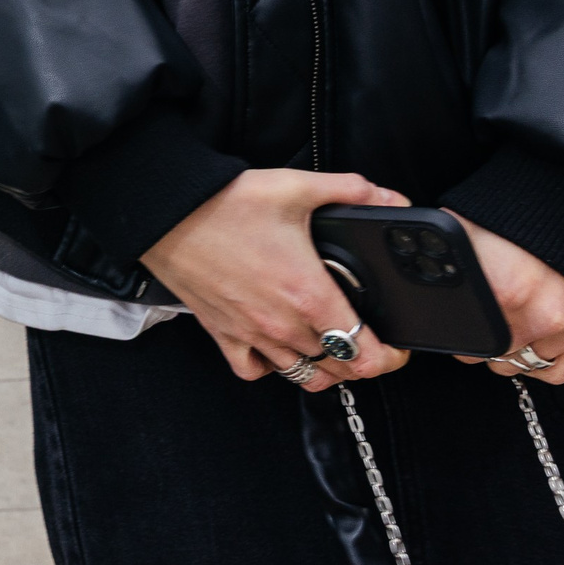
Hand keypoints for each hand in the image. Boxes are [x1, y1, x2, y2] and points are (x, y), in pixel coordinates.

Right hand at [142, 168, 412, 390]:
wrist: (167, 213)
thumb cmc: (225, 203)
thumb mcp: (295, 187)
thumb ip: (349, 191)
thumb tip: (388, 196)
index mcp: (310, 294)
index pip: (366, 354)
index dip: (391, 358)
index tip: (396, 346)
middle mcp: (284, 325)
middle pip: (341, 370)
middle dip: (362, 360)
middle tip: (368, 339)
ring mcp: (252, 334)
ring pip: (304, 377)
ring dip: (324, 368)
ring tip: (330, 347)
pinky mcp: (223, 333)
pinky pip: (255, 370)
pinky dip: (271, 367)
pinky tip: (277, 346)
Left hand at [448, 212, 563, 383]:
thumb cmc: (511, 217)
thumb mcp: (461, 231)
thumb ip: (433, 259)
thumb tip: (400, 269)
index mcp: (503, 290)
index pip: (468, 348)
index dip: (461, 341)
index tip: (460, 330)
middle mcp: (539, 314)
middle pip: (497, 359)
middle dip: (487, 345)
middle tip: (487, 321)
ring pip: (526, 365)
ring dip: (515, 352)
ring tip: (512, 324)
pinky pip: (559, 371)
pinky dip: (544, 360)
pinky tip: (534, 338)